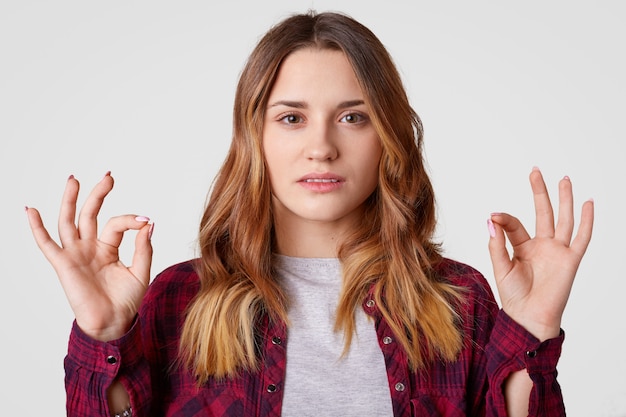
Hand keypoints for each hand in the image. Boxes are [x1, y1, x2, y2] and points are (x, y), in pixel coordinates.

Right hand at [26, 173, 153, 340]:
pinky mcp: (64, 265)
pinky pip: (47, 245)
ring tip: (74, 179)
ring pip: (69, 222)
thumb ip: (144, 248)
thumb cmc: (127, 300)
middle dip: (98, 194)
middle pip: (90, 214)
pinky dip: (37, 228)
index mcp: (108, 248)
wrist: (114, 323)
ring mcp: (76, 254)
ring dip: (70, 200)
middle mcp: (90, 248)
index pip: (116, 224)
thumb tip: (148, 222)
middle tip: (108, 176)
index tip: (145, 219)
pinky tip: (31, 210)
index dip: (131, 219)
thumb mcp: (141, 271)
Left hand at [487, 168, 593, 340]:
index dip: (504, 218)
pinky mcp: (570, 260)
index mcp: (522, 247)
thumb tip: (490, 220)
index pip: (515, 224)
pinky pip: (581, 237)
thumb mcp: (500, 267)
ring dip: (564, 199)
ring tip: (564, 179)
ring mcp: (557, 251)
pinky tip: (587, 203)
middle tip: (535, 171)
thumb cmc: (513, 296)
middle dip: (539, 191)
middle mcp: (541, 245)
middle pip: (542, 212)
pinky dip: (586, 220)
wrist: (528, 317)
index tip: (494, 215)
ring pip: (563, 219)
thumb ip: (496, 244)